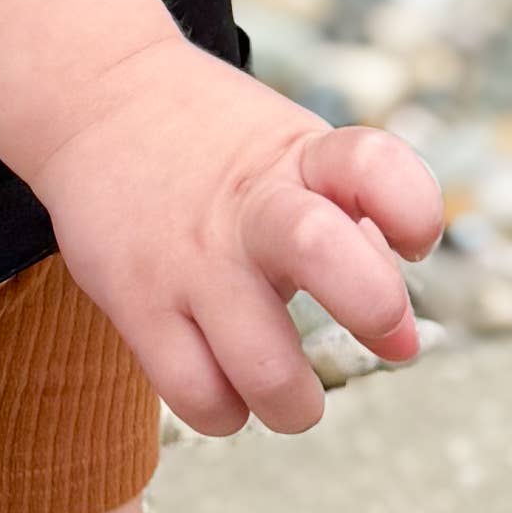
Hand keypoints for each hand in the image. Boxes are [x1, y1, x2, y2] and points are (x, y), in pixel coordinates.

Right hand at [32, 46, 446, 438]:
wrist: (97, 101)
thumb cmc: (225, 154)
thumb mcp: (300, 162)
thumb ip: (361, 242)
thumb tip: (406, 346)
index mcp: (301, 158)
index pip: (375, 167)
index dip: (413, 211)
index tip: (413, 241)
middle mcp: (248, 206)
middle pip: (319, 249)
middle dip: (373, 307)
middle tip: (381, 329)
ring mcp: (189, 258)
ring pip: (262, 366)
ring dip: (294, 402)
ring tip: (289, 393)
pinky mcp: (135, 303)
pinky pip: (196, 395)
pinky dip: (225, 411)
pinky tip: (226, 386)